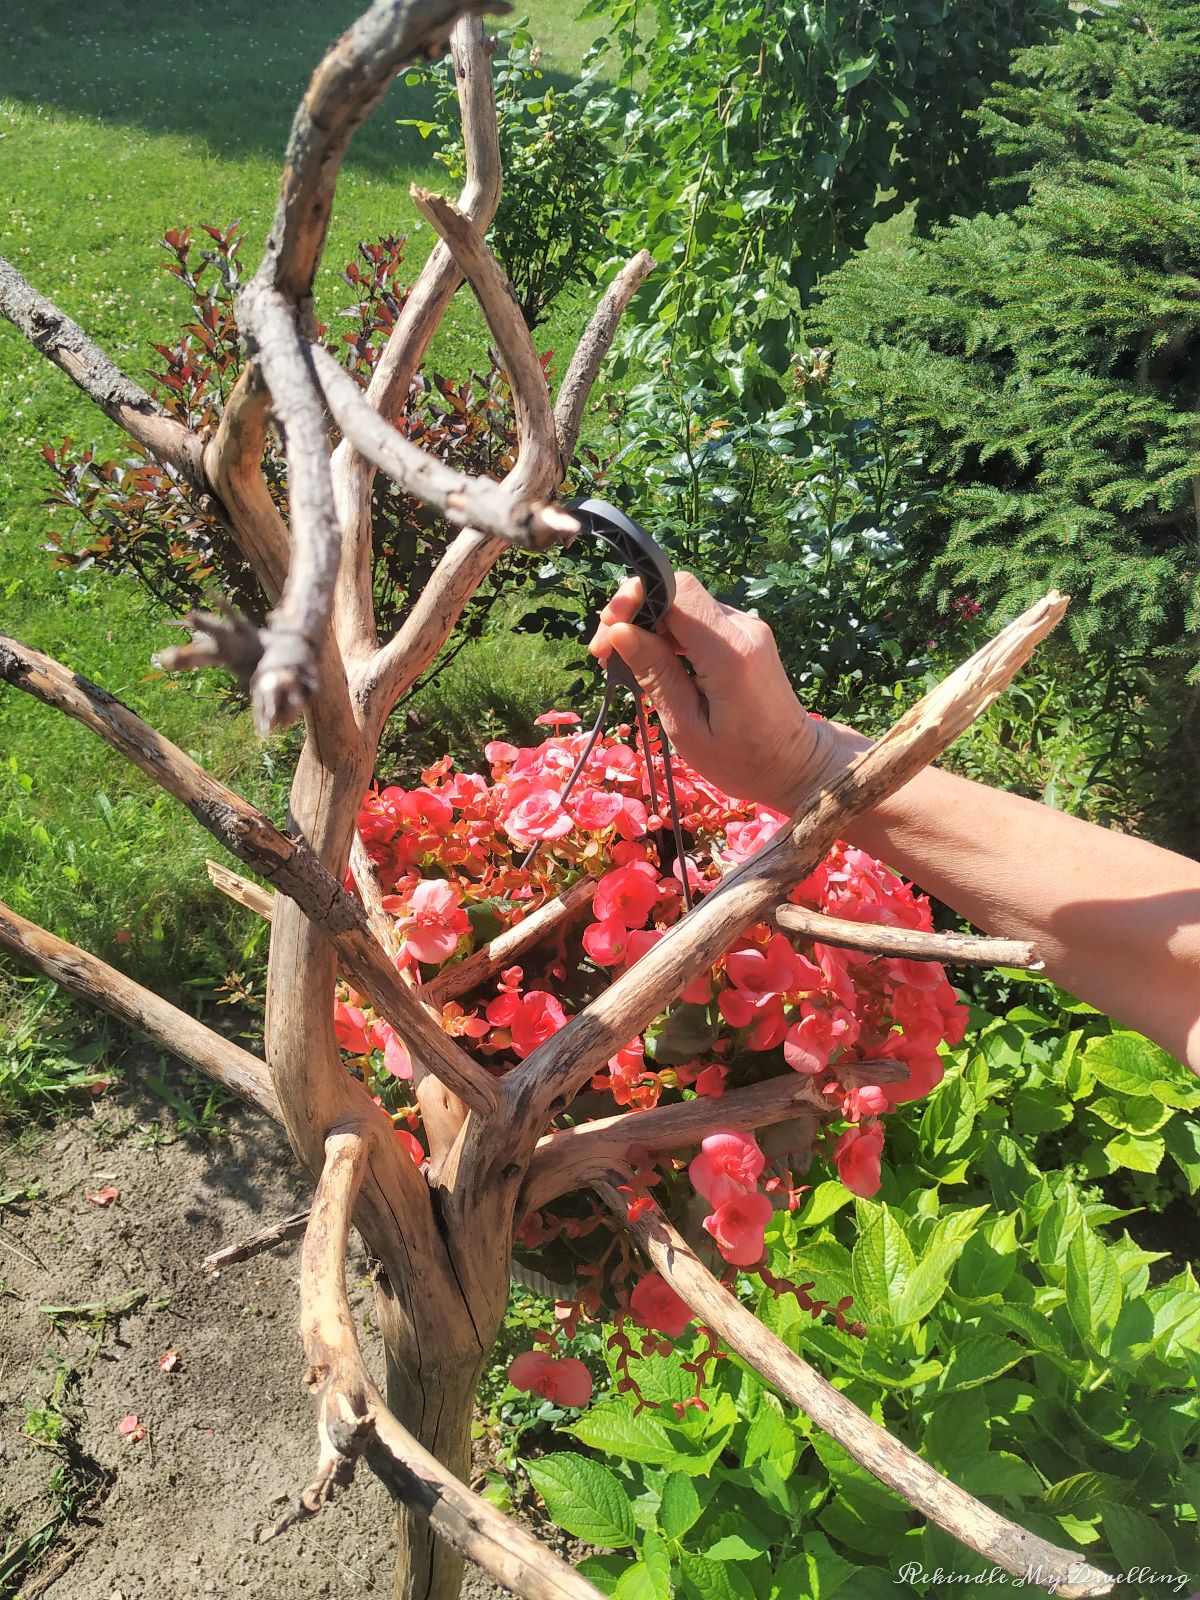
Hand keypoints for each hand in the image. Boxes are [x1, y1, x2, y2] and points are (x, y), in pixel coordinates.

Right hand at [588, 571, 850, 813]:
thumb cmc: (741, 762)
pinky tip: (650, 662)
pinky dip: (668, 634)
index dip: (637, 598)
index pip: (679, 590)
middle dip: (634, 613)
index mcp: (729, 652)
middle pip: (678, 593)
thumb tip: (620, 631)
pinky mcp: (745, 636)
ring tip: (620, 661)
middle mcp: (742, 628)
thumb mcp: (687, 728)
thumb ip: (656, 675)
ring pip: (685, 605)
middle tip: (604, 653)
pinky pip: (698, 621)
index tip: (609, 630)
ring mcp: (747, 628)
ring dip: (647, 625)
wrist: (796, 765)